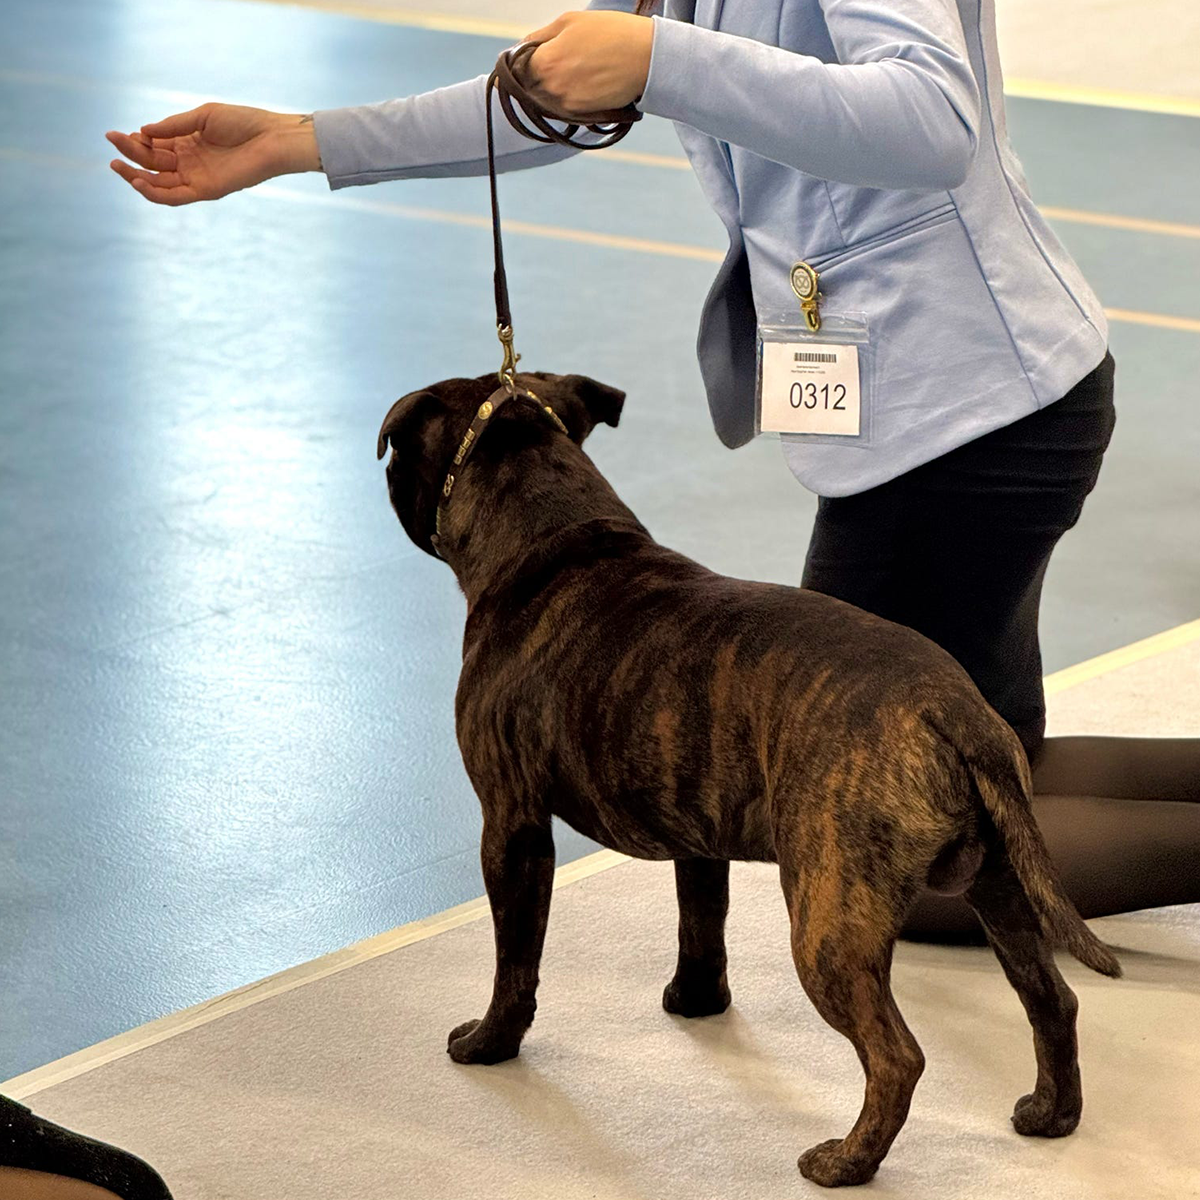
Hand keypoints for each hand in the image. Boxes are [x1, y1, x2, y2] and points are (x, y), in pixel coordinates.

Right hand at [105, 103, 321, 205]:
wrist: (270, 139)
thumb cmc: (243, 123)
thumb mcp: (202, 117)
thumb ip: (173, 126)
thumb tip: (142, 132)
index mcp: (187, 142)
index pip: (153, 145)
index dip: (135, 141)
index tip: (119, 133)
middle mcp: (189, 162)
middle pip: (152, 163)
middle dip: (129, 153)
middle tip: (111, 140)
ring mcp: (197, 177)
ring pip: (159, 182)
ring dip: (135, 175)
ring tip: (117, 165)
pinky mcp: (206, 190)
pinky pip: (176, 197)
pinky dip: (156, 192)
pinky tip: (138, 181)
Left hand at [523, 10, 653, 115]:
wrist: (646, 58)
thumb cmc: (610, 32)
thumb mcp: (569, 22)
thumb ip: (539, 36)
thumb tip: (519, 48)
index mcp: (545, 62)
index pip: (518, 69)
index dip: (523, 61)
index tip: (533, 55)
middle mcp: (552, 88)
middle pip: (531, 87)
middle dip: (538, 76)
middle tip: (560, 61)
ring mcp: (566, 105)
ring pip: (546, 100)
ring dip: (553, 89)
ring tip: (576, 70)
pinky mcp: (582, 115)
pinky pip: (564, 109)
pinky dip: (569, 98)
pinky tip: (584, 83)